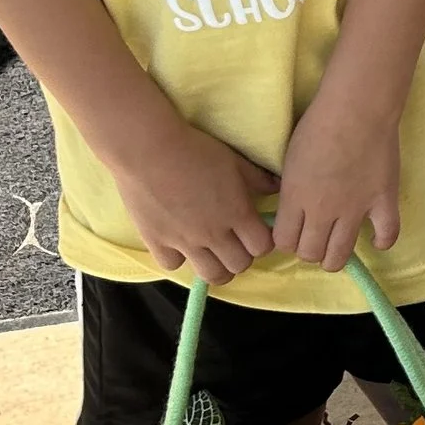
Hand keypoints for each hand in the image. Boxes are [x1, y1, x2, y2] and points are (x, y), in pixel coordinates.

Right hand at [111, 112, 275, 288]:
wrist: (147, 150)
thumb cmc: (195, 150)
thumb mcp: (234, 161)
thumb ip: (258, 179)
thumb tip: (277, 188)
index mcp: (237, 214)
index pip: (262, 247)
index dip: (262, 241)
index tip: (255, 232)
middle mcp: (214, 234)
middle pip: (240, 265)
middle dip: (242, 255)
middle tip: (234, 242)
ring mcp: (185, 242)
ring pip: (211, 275)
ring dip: (217, 266)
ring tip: (212, 253)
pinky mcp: (157, 242)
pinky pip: (173, 266)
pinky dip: (178, 258)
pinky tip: (179, 244)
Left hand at [274, 81, 403, 274]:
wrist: (356, 109)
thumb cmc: (317, 124)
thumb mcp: (289, 159)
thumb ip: (291, 189)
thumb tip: (291, 208)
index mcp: (296, 198)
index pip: (284, 242)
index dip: (286, 241)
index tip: (292, 232)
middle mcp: (323, 211)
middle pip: (310, 253)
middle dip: (308, 251)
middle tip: (314, 238)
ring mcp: (355, 209)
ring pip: (340, 254)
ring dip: (334, 257)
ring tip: (337, 248)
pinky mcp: (383, 202)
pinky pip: (387, 234)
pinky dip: (382, 242)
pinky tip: (376, 239)